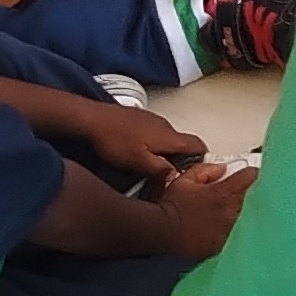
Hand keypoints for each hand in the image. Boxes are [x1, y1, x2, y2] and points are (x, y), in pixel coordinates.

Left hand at [65, 100, 208, 186]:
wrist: (93, 119)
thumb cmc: (115, 140)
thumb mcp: (138, 162)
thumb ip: (161, 170)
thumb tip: (176, 177)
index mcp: (169, 136)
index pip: (198, 144)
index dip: (202, 158)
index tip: (196, 170)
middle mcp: (165, 125)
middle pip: (183, 142)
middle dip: (181, 158)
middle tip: (171, 173)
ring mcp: (152, 120)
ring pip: (168, 138)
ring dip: (166, 150)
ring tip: (151, 164)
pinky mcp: (140, 118)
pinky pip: (154, 132)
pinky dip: (153, 143)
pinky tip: (137, 151)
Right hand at [157, 160, 255, 260]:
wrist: (160, 233)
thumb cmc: (172, 204)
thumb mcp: (186, 179)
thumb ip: (207, 171)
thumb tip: (222, 169)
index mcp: (224, 193)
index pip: (248, 177)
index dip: (248, 173)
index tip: (246, 172)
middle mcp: (229, 212)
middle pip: (243, 198)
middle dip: (236, 194)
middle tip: (220, 194)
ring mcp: (225, 230)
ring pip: (236, 216)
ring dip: (228, 212)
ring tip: (209, 212)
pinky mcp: (218, 245)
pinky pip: (226, 233)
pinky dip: (221, 228)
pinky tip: (206, 227)